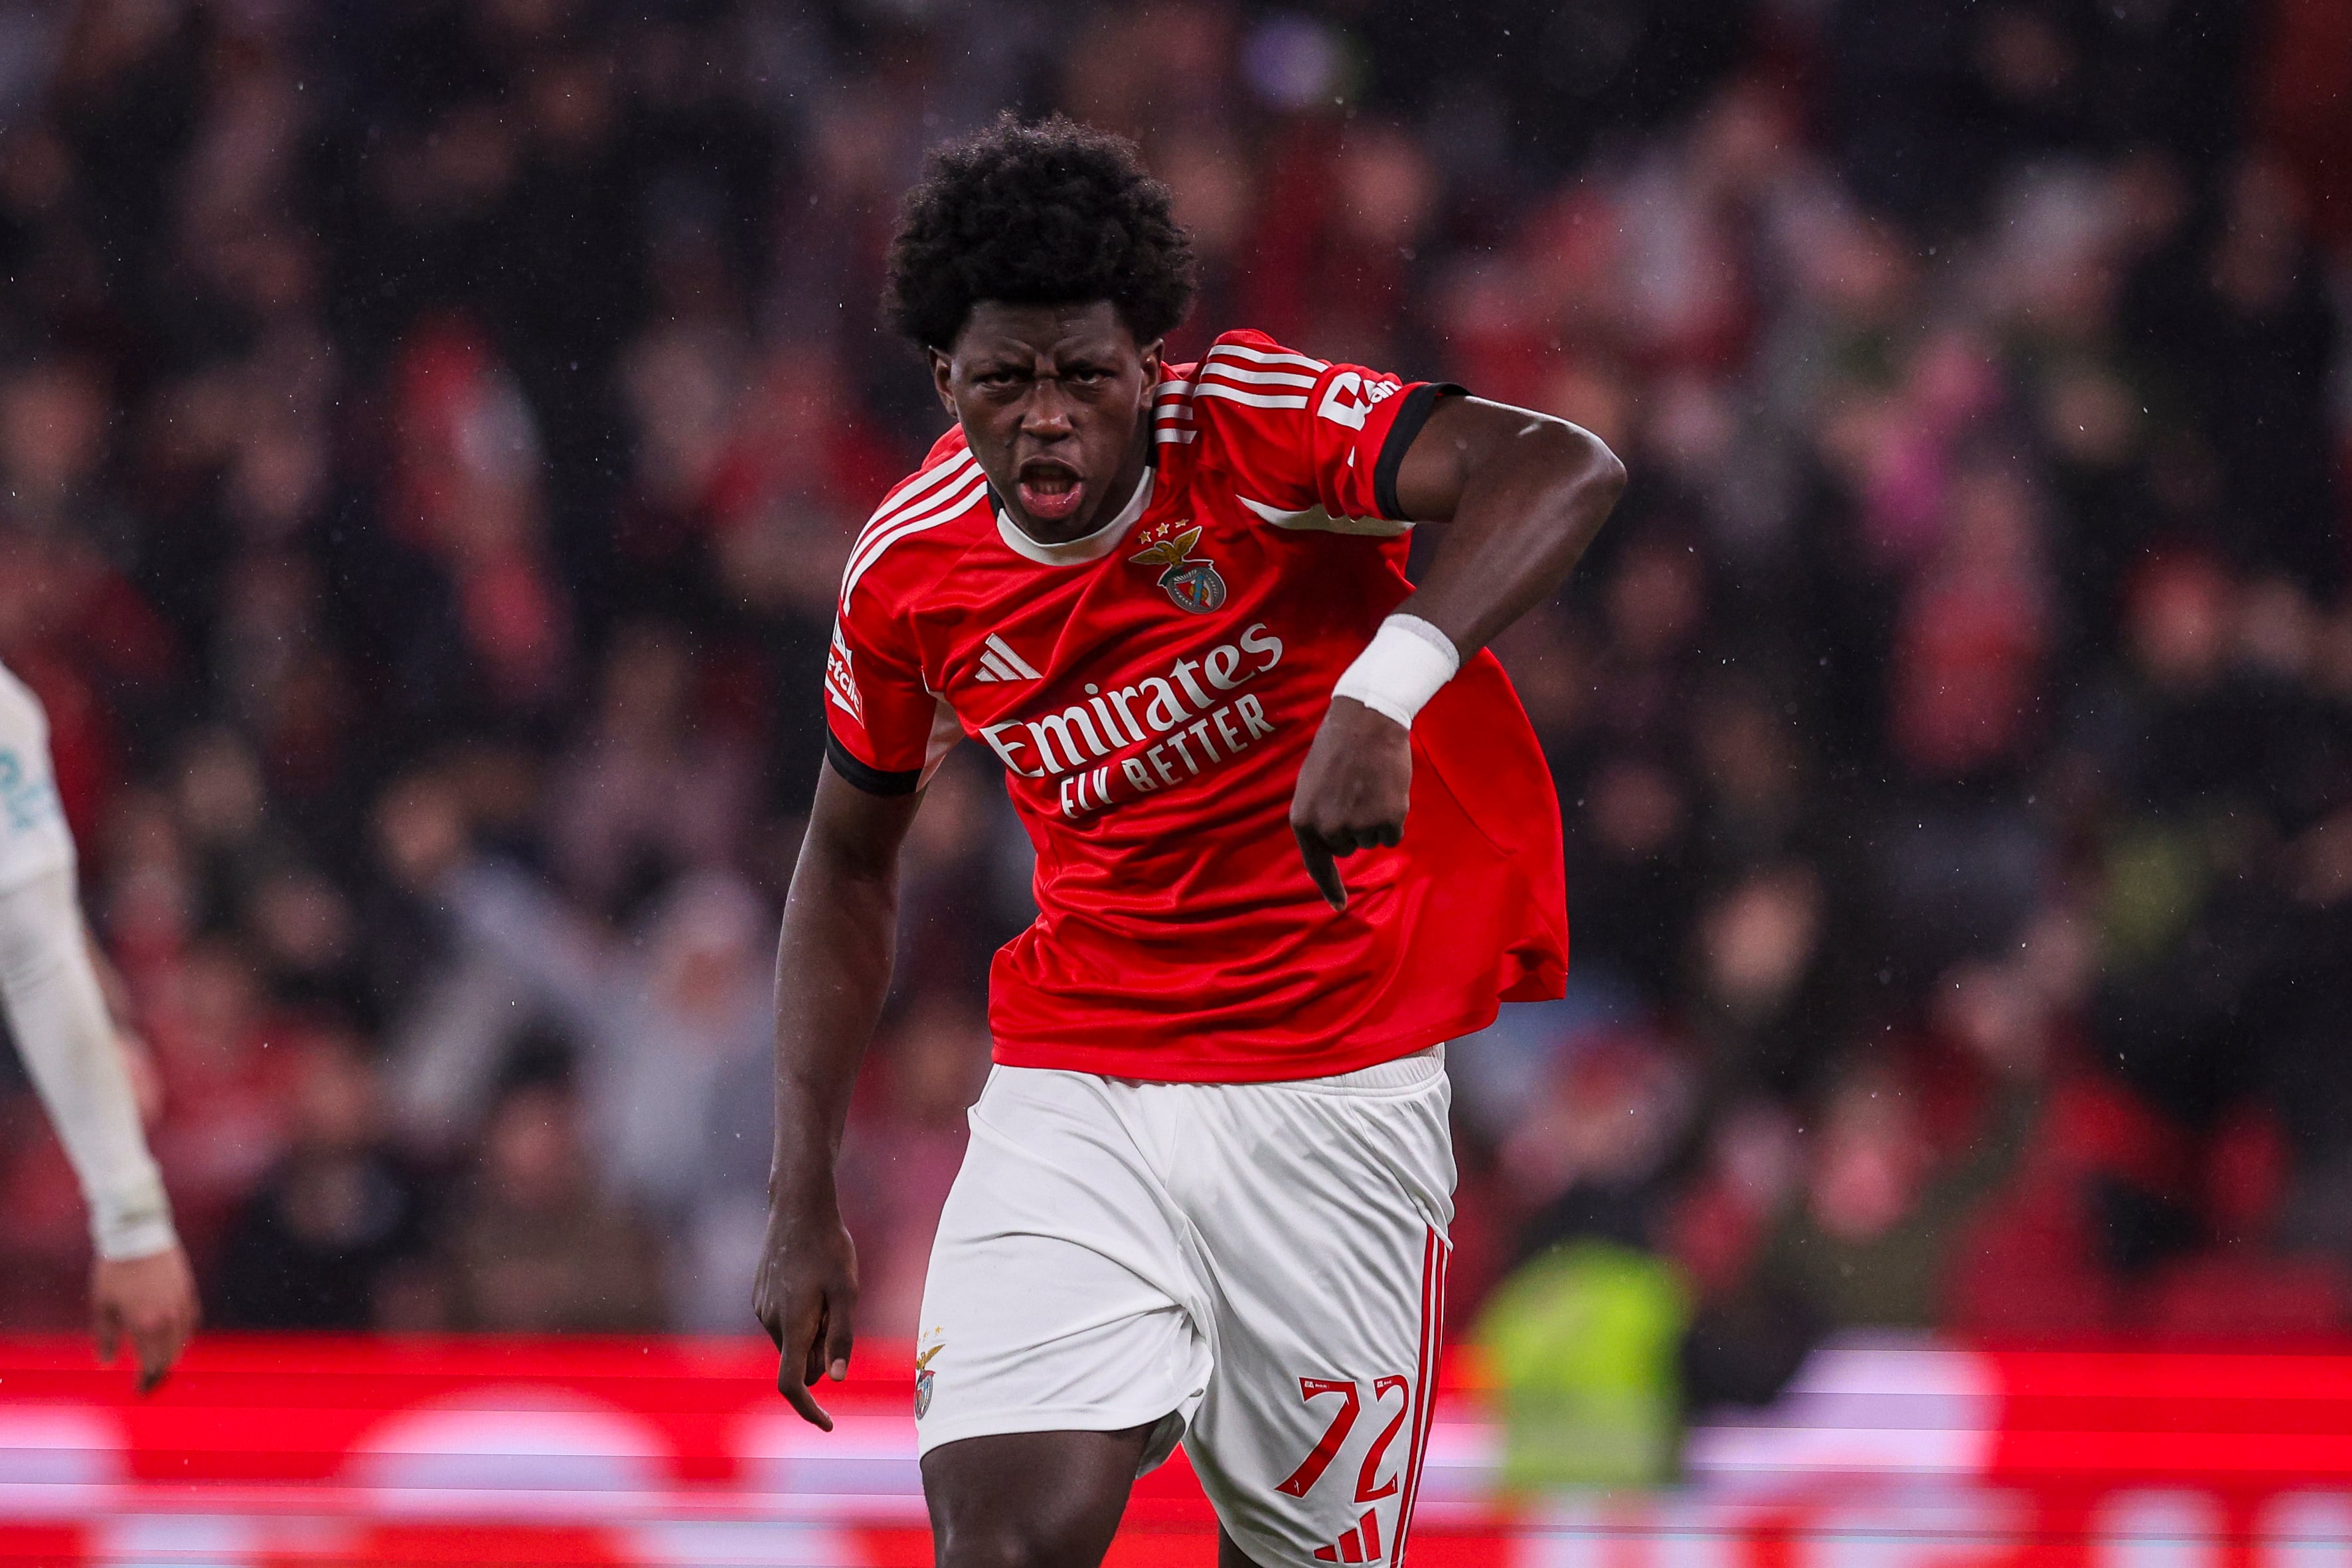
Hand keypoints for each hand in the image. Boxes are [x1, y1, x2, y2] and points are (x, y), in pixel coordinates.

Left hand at [92, 1245, 197, 1393]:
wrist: (138, 1235)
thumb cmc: (114, 1271)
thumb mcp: (102, 1305)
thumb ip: (106, 1338)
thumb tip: (106, 1363)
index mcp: (144, 1324)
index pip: (151, 1363)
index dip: (145, 1380)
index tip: (139, 1390)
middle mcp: (167, 1318)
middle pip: (169, 1356)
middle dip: (160, 1372)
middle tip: (150, 1382)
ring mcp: (181, 1304)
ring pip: (183, 1340)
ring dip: (173, 1355)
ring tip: (163, 1363)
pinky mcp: (188, 1291)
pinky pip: (191, 1321)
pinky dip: (184, 1335)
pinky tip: (177, 1338)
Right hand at [753, 1189, 858, 1430]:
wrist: (798, 1208)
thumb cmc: (829, 1248)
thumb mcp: (847, 1292)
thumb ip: (841, 1337)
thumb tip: (834, 1381)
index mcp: (792, 1325)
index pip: (792, 1384)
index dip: (809, 1411)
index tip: (828, 1425)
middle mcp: (770, 1322)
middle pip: (799, 1362)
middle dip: (821, 1355)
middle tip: (841, 1313)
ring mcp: (761, 1308)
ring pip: (792, 1341)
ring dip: (812, 1333)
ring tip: (827, 1290)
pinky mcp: (759, 1296)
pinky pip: (784, 1323)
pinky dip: (802, 1318)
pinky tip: (813, 1282)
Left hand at [1288, 697, 1412, 911]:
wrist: (1367, 721)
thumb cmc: (1338, 748)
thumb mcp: (1311, 785)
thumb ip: (1317, 817)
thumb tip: (1329, 844)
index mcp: (1303, 820)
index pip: (1316, 863)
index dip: (1329, 887)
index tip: (1337, 905)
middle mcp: (1328, 830)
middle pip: (1347, 847)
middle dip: (1354, 826)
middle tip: (1355, 792)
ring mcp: (1358, 828)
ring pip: (1372, 840)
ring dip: (1375, 819)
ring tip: (1370, 785)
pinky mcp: (1387, 822)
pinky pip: (1392, 835)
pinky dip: (1394, 818)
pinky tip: (1387, 791)